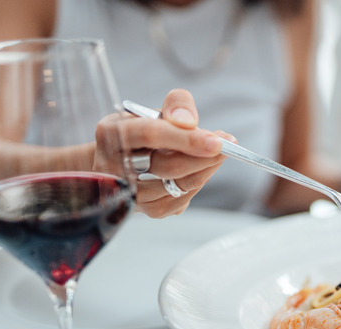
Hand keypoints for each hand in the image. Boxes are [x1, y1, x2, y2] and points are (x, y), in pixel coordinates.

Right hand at [96, 89, 231, 216]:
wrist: (124, 162)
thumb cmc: (143, 132)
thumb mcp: (156, 110)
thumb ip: (176, 105)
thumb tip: (189, 122)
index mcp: (112, 134)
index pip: (150, 135)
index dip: (186, 138)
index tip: (217, 140)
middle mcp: (113, 167)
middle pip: (168, 166)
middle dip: (204, 156)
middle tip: (228, 146)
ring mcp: (128, 193)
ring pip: (178, 185)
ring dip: (206, 169)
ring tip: (219, 153)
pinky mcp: (146, 211)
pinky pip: (181, 199)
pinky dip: (198, 182)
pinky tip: (202, 169)